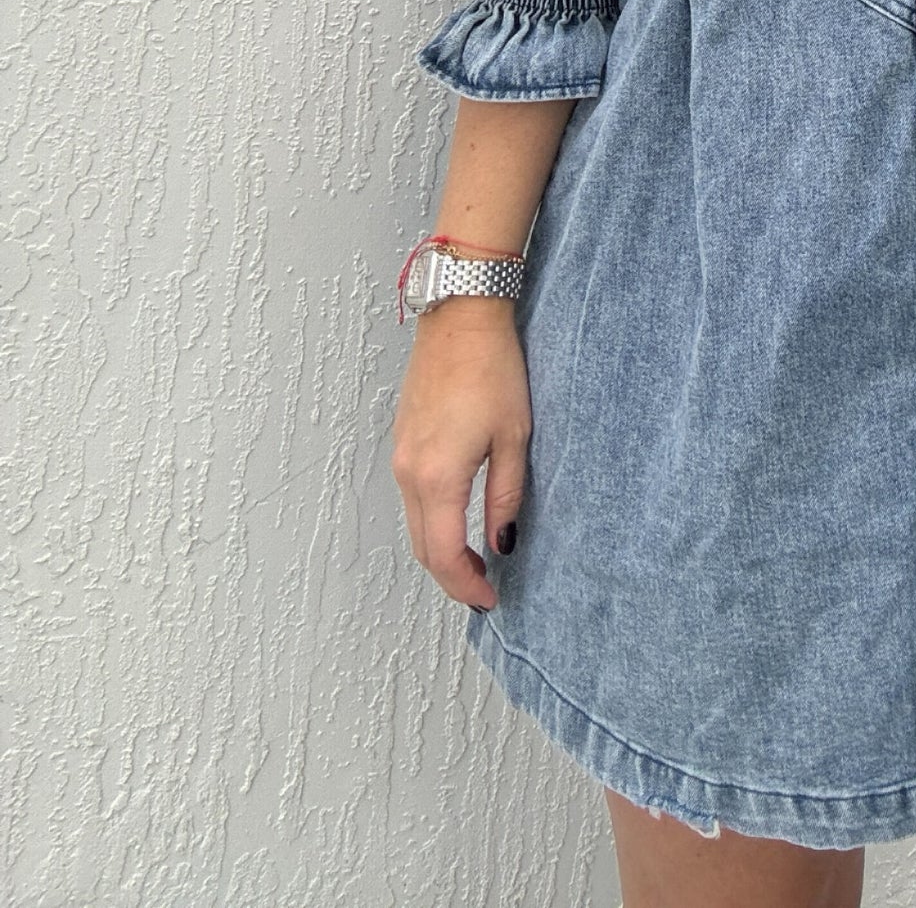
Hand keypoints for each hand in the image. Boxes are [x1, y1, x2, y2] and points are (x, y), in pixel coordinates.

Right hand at [391, 300, 531, 611]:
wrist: (461, 315)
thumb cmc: (494, 368)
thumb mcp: (515, 436)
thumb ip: (506, 495)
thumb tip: (503, 542)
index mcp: (439, 476)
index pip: (444, 555)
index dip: (466, 585)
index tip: (491, 599)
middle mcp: (409, 472)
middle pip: (423, 547)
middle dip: (451, 576)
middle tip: (485, 591)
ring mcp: (401, 455)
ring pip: (415, 524)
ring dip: (440, 551)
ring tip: (476, 562)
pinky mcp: (402, 440)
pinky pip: (412, 498)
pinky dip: (432, 522)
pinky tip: (458, 523)